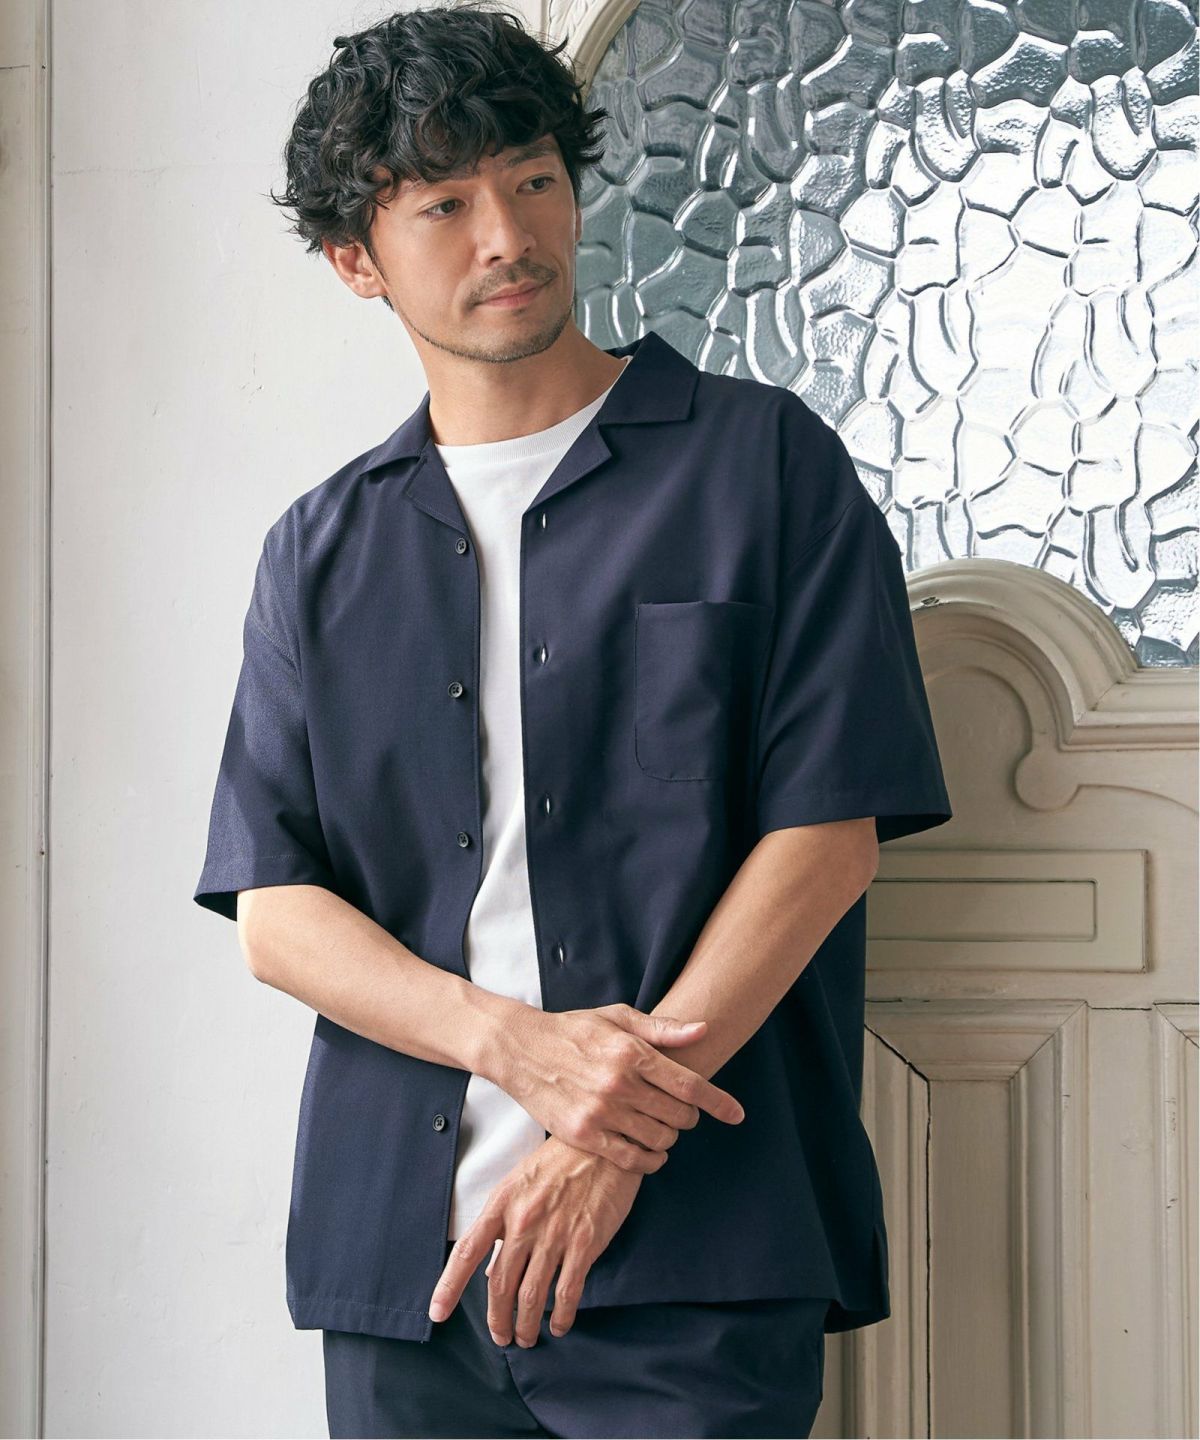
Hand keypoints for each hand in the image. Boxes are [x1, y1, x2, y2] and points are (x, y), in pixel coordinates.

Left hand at [427, 1134, 642, 1345]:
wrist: (601, 1144)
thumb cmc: (559, 1161)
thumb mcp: (520, 1183)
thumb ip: (504, 1223)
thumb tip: (492, 1266)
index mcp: (502, 1203)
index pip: (467, 1251)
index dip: (449, 1286)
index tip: (437, 1312)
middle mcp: (523, 1221)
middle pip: (500, 1285)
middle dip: (497, 1319)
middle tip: (501, 1336)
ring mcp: (554, 1234)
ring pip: (531, 1296)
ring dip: (526, 1325)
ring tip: (526, 1337)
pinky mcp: (584, 1243)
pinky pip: (567, 1292)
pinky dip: (561, 1316)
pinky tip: (559, 1324)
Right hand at [491, 1004, 743, 1173]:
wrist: (520, 1049)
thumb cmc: (574, 1030)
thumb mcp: (618, 1017)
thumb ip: (662, 1029)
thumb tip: (704, 1030)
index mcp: (631, 1051)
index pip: (688, 1083)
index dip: (718, 1102)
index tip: (737, 1114)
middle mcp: (618, 1082)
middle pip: (678, 1115)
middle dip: (688, 1118)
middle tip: (681, 1113)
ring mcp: (600, 1111)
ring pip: (658, 1139)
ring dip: (669, 1138)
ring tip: (661, 1129)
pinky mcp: (582, 1134)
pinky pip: (630, 1159)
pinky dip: (648, 1160)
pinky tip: (648, 1152)